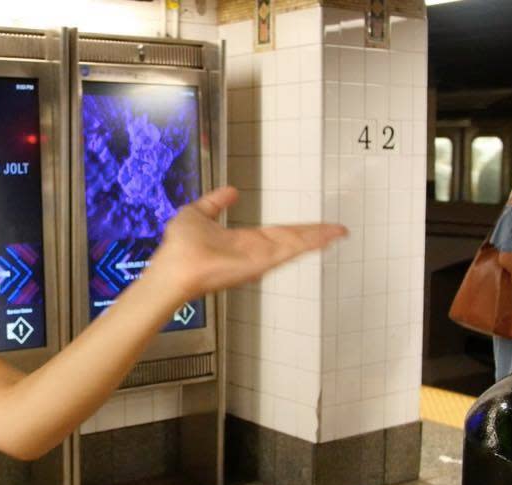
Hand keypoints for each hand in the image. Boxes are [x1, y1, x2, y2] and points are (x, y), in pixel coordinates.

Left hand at [149, 186, 346, 300]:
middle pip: (291, 240)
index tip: (313, 226)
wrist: (173, 266)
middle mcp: (254, 253)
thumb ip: (216, 202)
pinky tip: (324, 238)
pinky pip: (288, 251)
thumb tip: (231, 190)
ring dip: (317, 238)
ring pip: (294, 245)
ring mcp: (259, 259)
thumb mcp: (198, 213)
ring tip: (338, 232)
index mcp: (243, 242)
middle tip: (337, 230)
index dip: (296, 229)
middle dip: (315, 234)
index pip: (276, 234)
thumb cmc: (178, 248)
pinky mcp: (260, 263)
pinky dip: (308, 244)